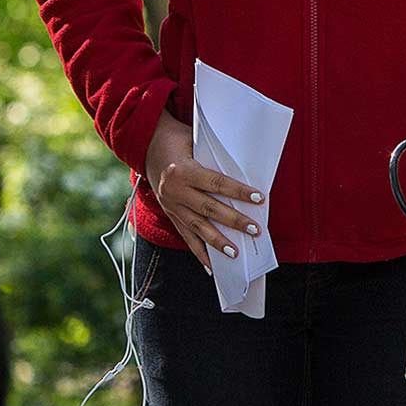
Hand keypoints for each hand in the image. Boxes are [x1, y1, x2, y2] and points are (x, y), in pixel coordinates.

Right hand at [142, 111, 264, 271]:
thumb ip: (213, 156)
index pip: (216, 183)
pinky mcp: (170, 215)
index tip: (259, 198)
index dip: (239, 191)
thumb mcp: (194, 140)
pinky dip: (199, 253)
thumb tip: (244, 171)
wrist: (146, 144)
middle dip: (234, 221)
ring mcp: (171, 205)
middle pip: (209, 208)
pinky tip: (212, 267)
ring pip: (197, 227)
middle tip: (255, 230)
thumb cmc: (177, 139)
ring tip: (235, 254)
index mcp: (183, 170)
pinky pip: (186, 236)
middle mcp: (175, 191)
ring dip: (218, 242)